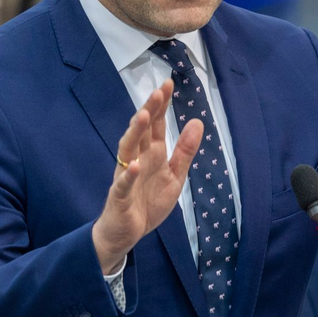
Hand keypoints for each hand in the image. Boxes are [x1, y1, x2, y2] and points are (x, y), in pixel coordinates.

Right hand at [91, 79, 201, 273]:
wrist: (127, 232)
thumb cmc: (148, 202)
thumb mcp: (175, 176)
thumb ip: (185, 151)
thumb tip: (197, 121)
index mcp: (152, 153)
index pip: (157, 124)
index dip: (162, 105)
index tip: (169, 83)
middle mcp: (137, 159)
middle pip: (142, 131)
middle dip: (149, 111)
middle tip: (158, 91)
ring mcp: (126, 176)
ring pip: (128, 150)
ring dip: (135, 133)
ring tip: (143, 116)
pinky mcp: (120, 196)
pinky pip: (123, 184)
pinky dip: (128, 175)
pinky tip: (134, 165)